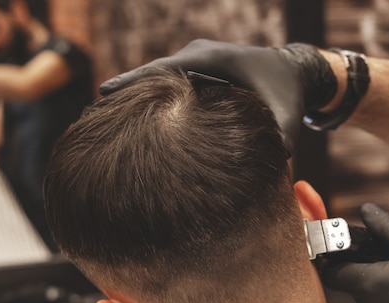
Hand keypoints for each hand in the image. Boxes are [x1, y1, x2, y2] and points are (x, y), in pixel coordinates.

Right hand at [99, 39, 334, 151]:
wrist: (292, 71)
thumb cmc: (287, 92)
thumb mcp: (285, 115)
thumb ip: (280, 136)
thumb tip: (273, 161)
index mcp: (213, 58)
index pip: (166, 69)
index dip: (135, 81)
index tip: (105, 93)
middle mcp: (199, 55)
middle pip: (154, 73)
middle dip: (128, 90)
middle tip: (96, 109)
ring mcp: (196, 62)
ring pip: (160, 78)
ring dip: (138, 94)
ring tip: (107, 115)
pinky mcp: (196, 72)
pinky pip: (170, 83)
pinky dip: (153, 97)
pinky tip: (136, 118)